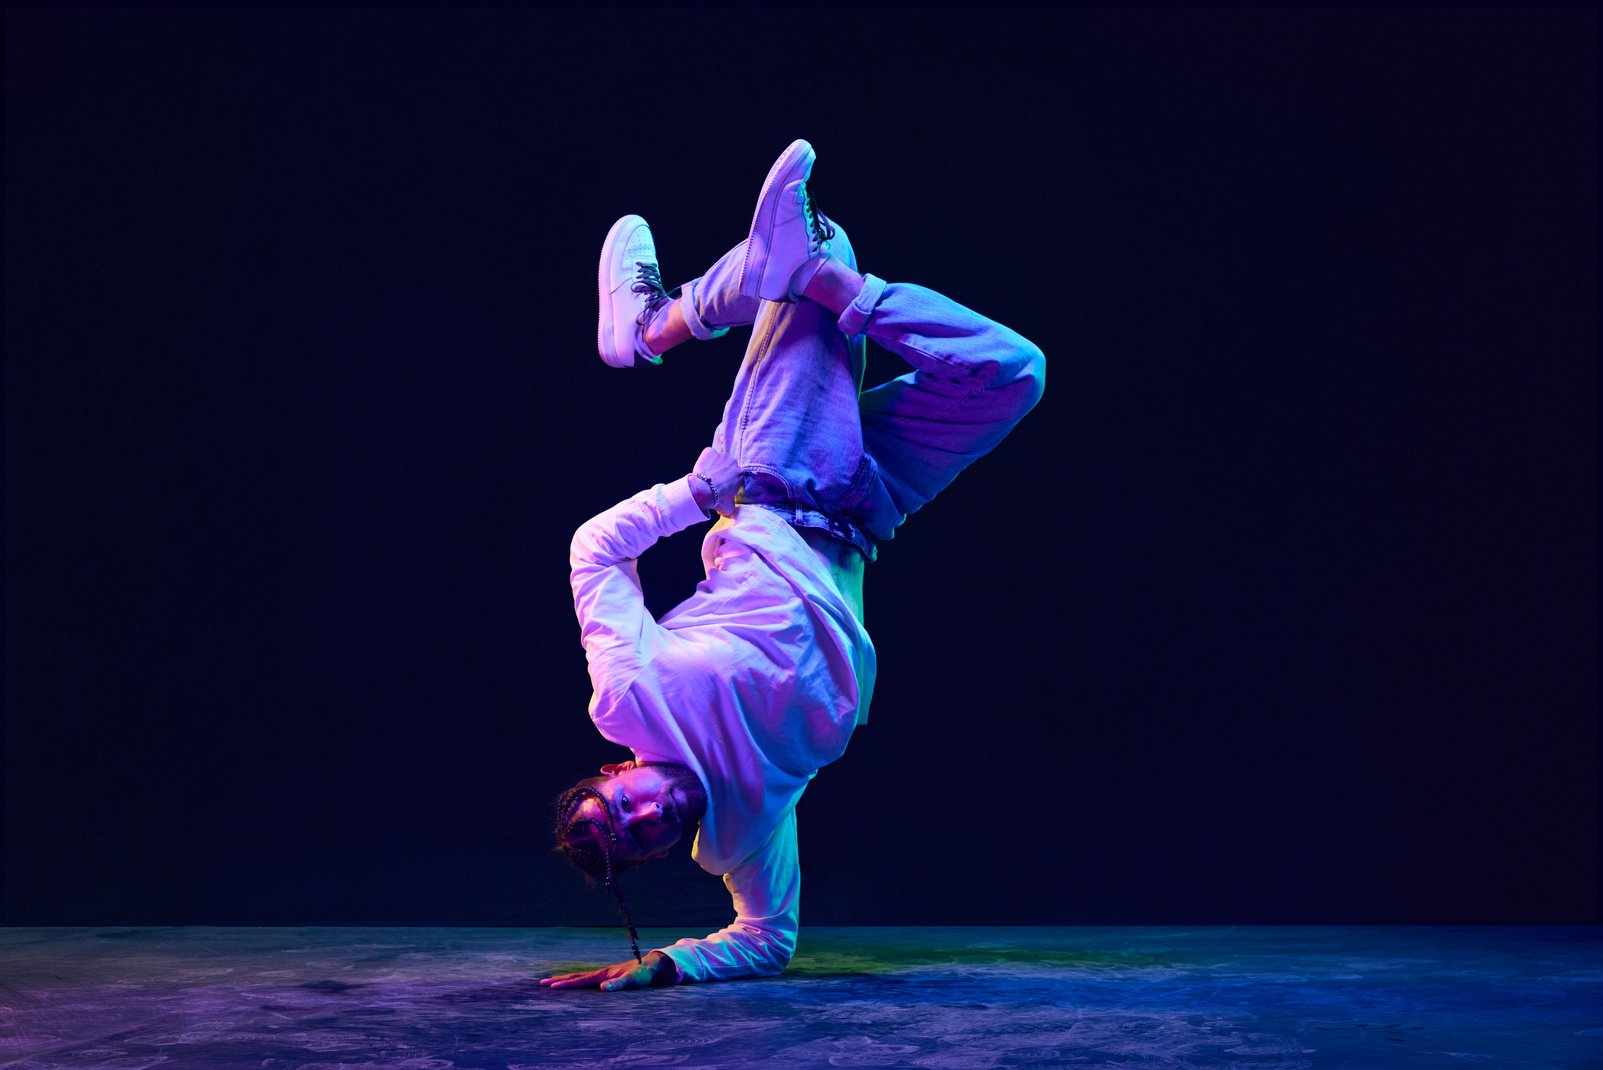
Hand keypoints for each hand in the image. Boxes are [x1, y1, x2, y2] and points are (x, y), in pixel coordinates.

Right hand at [539, 950, 678, 991]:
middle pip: (576, 977)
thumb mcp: (633, 980)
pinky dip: (577, 981)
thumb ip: (619, 984)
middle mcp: (602, 973)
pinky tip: (576, 985)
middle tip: (542, 983)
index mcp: (604, 974)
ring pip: (581, 977)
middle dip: (559, 980)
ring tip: (553, 982)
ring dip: (567, 980)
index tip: (550, 986)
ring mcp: (604, 974)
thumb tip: (603, 988)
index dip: (565, 984)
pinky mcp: (608, 977)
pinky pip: (588, 980)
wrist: (652, 965)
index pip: (580, 980)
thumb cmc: (643, 974)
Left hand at [689, 447, 740, 516]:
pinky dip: (705, 459)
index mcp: (740, 474)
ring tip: (707, 474)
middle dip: (723, 471)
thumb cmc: (717, 500)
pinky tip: (702, 468)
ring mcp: (721, 455)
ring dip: (714, 465)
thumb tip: (730, 507)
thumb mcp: (729, 507)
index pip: (737, 475)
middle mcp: (733, 462)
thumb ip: (732, 505)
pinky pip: (708, 454)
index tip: (724, 484)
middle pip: (728, 465)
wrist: (701, 490)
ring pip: (718, 459)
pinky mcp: (710, 451)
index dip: (730, 479)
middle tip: (714, 480)